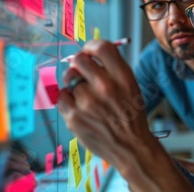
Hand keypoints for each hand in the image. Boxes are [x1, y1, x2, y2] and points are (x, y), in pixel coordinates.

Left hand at [58, 40, 150, 164]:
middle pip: (80, 59)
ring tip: (84, 95)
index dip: (92, 47)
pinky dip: (67, 99)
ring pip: (69, 78)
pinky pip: (61, 96)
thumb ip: (113, 69)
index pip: (101, 47)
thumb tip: (89, 55)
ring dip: (74, 83)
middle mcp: (105, 87)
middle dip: (79, 64)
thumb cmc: (130, 115)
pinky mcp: (74, 117)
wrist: (130, 147)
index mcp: (123, 77)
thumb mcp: (131, 86)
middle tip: (82, 72)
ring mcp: (88, 102)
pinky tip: (78, 106)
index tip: (89, 52)